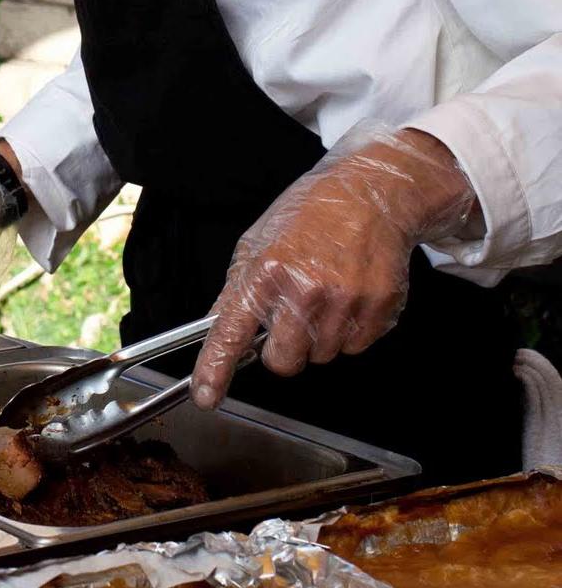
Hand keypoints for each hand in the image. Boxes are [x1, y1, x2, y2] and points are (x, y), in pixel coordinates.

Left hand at [191, 126, 476, 407]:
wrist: (371, 192)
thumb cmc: (311, 212)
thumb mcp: (258, 242)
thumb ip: (236, 290)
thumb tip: (215, 328)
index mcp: (266, 270)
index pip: (232, 333)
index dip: (216, 370)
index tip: (207, 396)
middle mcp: (305, 289)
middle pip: (284, 362)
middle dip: (284, 348)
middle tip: (292, 315)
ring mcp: (345, 301)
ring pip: (322, 357)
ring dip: (320, 336)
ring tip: (326, 293)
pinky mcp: (379, 307)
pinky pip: (356, 347)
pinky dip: (351, 330)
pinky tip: (350, 295)